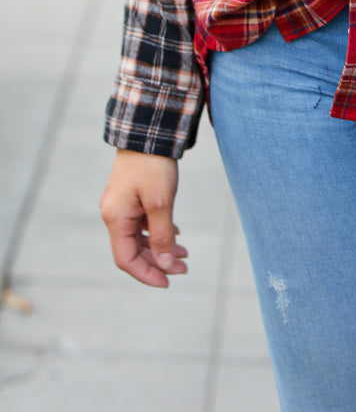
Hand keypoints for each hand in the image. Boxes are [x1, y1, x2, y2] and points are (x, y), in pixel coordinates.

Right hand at [100, 150, 186, 287]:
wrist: (148, 130)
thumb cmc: (153, 165)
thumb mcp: (161, 203)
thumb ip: (162, 236)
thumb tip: (166, 264)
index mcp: (116, 218)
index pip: (126, 259)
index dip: (146, 274)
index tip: (168, 282)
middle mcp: (114, 214)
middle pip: (133, 250)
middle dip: (158, 262)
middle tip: (185, 267)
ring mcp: (122, 204)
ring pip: (139, 237)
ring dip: (161, 247)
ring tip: (185, 252)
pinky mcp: (131, 195)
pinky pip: (142, 222)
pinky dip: (158, 231)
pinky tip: (176, 232)